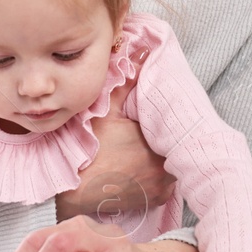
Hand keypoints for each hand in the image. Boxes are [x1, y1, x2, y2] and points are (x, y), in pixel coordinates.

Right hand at [57, 82, 175, 221]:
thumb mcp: (107, 110)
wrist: (74, 190)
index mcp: (160, 140)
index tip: (162, 119)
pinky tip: (146, 169)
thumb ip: (128, 81)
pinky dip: (160, 177)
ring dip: (167, 158)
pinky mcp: (156, 200)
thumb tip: (145, 51)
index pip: (178, 127)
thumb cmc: (90, 149)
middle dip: (170, 139)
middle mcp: (167, 165)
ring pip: (174, 165)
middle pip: (178, 146)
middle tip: (156, 133)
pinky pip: (167, 184)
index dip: (171, 122)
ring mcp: (163, 185)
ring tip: (150, 150)